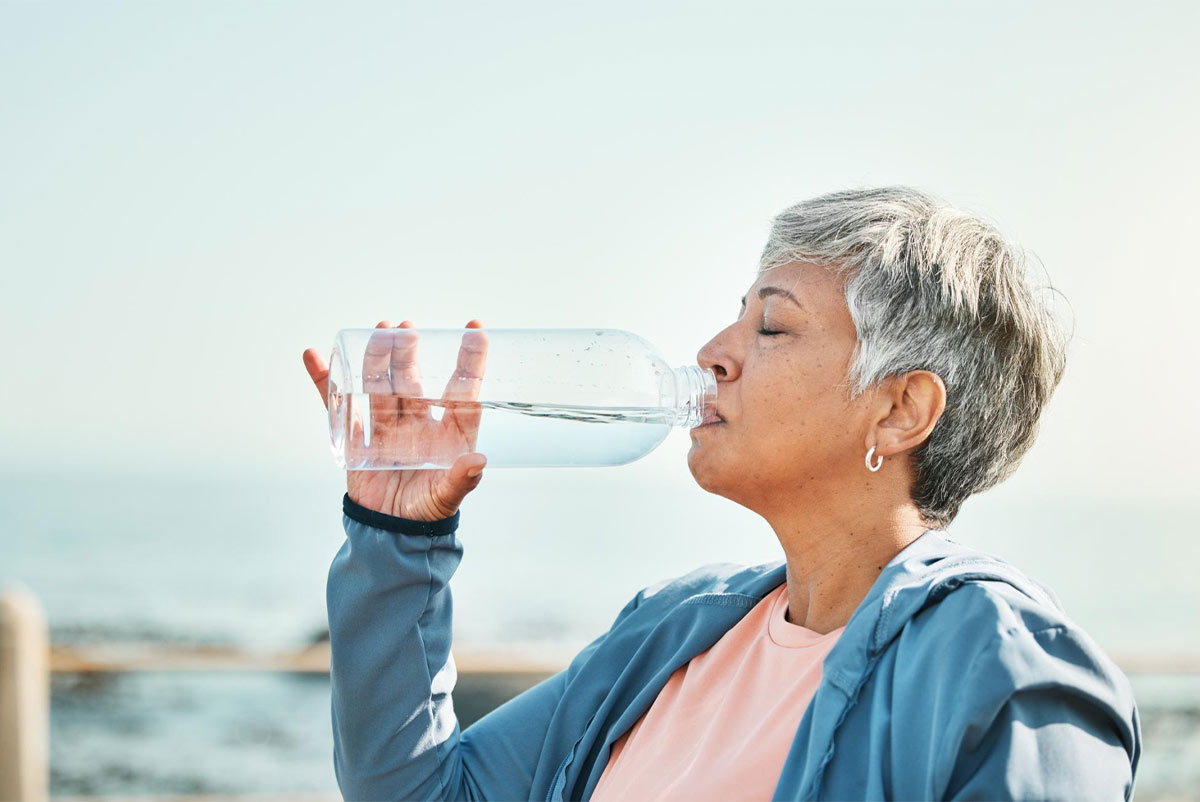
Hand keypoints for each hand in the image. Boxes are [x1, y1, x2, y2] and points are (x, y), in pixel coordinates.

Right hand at [302, 319, 489, 520]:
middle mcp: (419, 423)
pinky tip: (317, 356)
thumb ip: (462, 480)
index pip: (462, 390)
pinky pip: (340, 404)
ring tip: (378, 331)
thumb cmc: (425, 512)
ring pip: (380, 385)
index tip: (475, 329)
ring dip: (377, 359)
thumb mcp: (447, 498)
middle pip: (413, 381)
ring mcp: (387, 427)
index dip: (470, 361)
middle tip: (407, 328)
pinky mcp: (357, 437)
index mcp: (448, 433)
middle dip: (409, 354)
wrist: (389, 533)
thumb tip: (478, 460)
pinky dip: (327, 381)